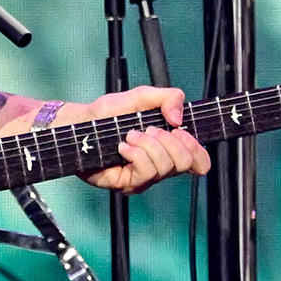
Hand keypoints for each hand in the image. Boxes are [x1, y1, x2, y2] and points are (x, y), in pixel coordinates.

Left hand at [76, 86, 211, 192]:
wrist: (81, 124)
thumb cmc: (109, 113)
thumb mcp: (141, 97)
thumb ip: (168, 97)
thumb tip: (178, 118)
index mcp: (169, 147)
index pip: (199, 162)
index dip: (196, 148)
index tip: (179, 130)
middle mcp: (160, 166)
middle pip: (185, 163)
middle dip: (169, 141)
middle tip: (149, 129)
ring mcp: (145, 178)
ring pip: (164, 167)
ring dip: (148, 145)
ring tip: (130, 136)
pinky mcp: (128, 184)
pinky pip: (145, 172)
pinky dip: (136, 154)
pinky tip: (123, 146)